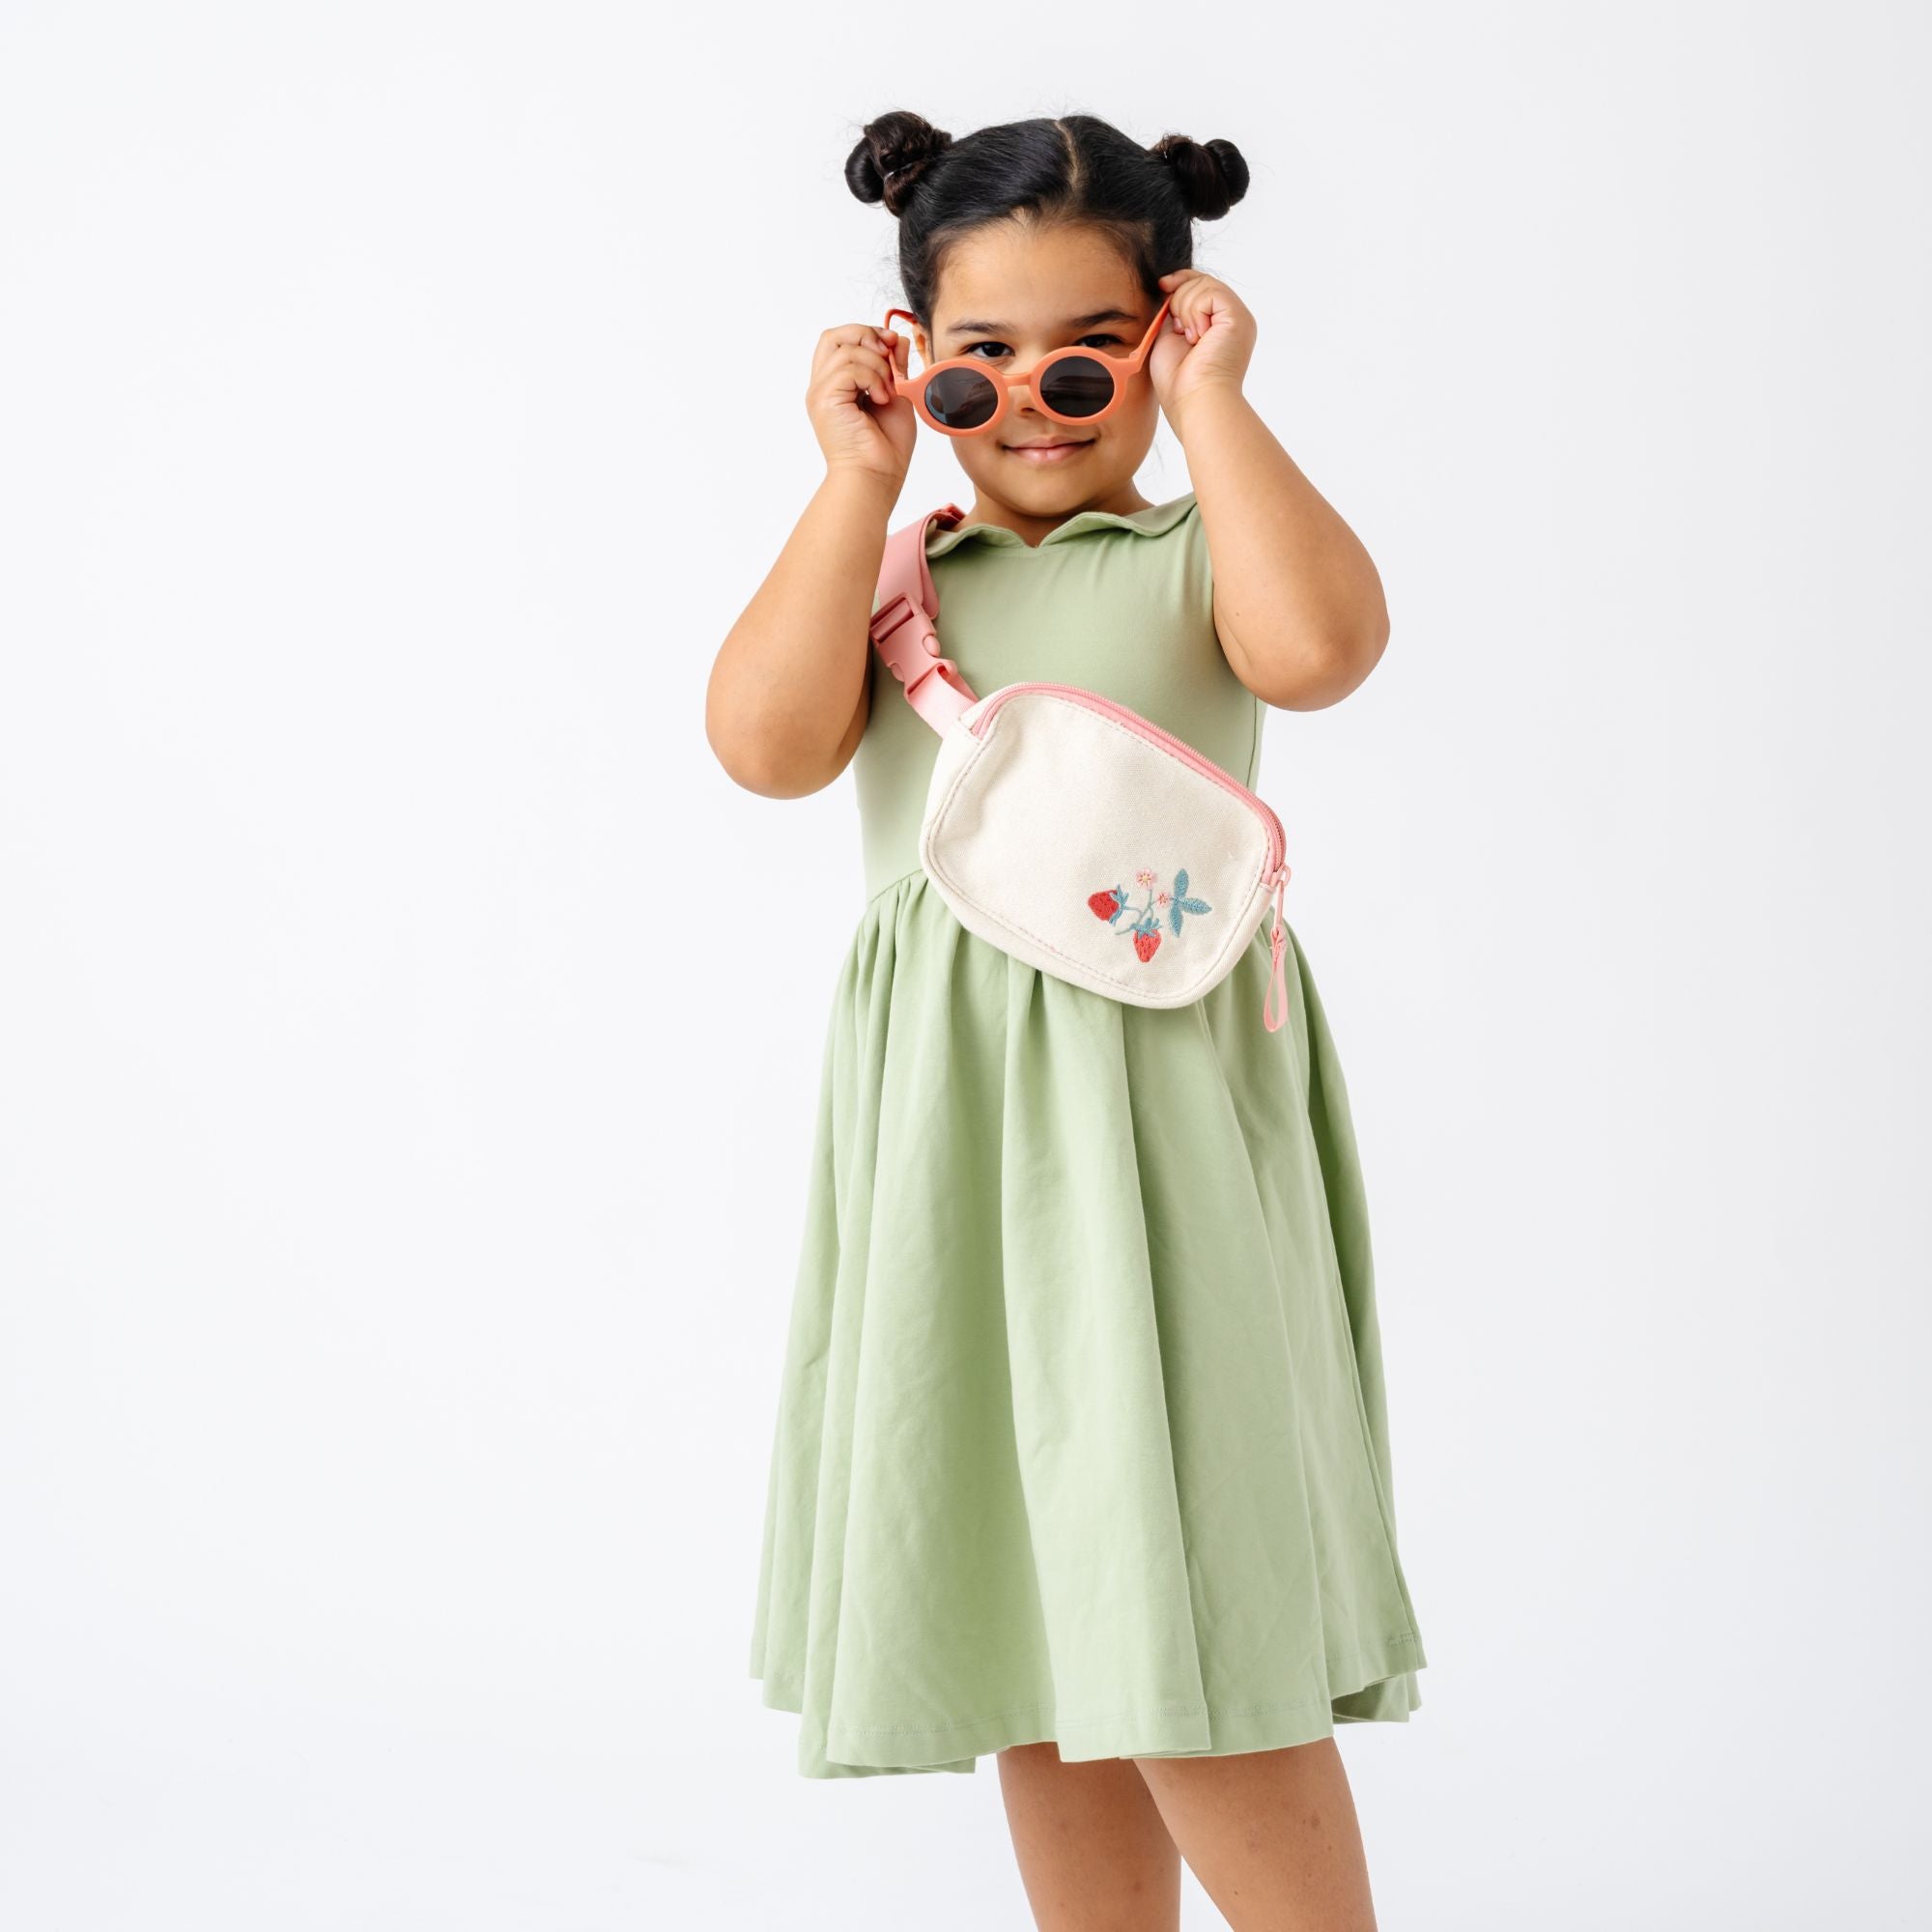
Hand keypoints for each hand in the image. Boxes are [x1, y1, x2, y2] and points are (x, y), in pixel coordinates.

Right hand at [807, 322, 917, 484]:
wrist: (877, 477)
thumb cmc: (886, 448)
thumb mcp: (897, 395)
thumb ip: (894, 366)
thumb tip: (898, 339)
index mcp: (837, 386)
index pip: (841, 341)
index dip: (867, 334)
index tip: (893, 345)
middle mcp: (823, 387)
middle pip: (834, 336)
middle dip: (867, 336)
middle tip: (889, 356)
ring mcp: (820, 393)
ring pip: (846, 350)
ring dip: (876, 365)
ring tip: (887, 392)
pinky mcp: (824, 400)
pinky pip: (848, 368)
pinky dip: (872, 378)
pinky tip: (881, 399)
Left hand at [1148, 269, 1254, 436]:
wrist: (1194, 401)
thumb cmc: (1179, 382)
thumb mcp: (1169, 338)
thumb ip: (1174, 314)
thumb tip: (1170, 288)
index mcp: (1218, 327)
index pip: (1200, 288)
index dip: (1179, 282)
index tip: (1162, 286)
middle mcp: (1232, 320)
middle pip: (1200, 281)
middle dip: (1179, 299)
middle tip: (1180, 332)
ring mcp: (1237, 317)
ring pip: (1203, 284)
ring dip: (1185, 310)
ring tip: (1191, 340)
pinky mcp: (1238, 317)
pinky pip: (1210, 292)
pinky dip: (1195, 312)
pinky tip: (1197, 336)